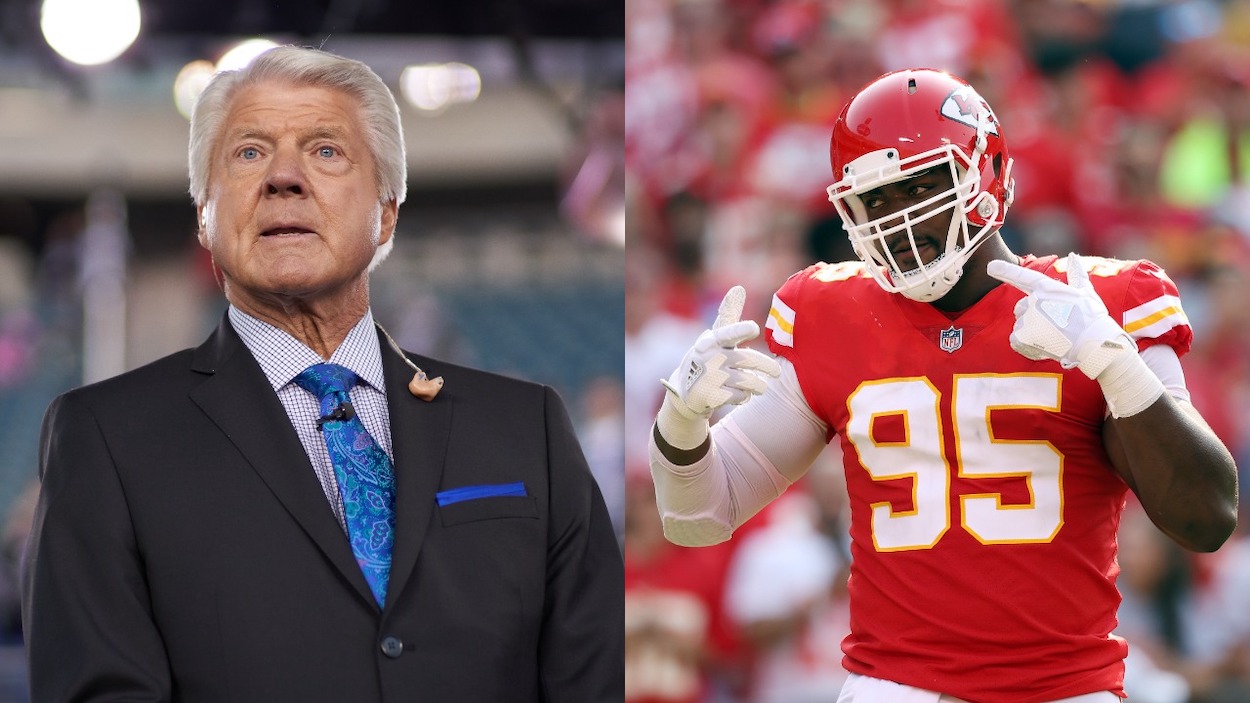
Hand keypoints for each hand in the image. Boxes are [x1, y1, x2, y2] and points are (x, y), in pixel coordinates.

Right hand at [659, 286, 780, 419]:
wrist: (684, 391)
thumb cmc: (706, 357)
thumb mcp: (713, 336)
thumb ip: (728, 315)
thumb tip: (739, 288)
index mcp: (711, 340)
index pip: (727, 333)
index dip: (741, 330)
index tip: (754, 328)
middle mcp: (710, 357)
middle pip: (748, 360)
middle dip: (767, 366)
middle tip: (777, 372)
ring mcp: (711, 378)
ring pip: (748, 381)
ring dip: (758, 385)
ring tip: (761, 386)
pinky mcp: (712, 396)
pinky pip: (740, 396)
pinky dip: (745, 396)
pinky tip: (742, 394)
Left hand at [986, 253, 1135, 379]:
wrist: (1093, 344)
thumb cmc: (1092, 318)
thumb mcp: (1086, 292)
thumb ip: (1076, 274)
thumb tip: (1073, 256)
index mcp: (1047, 289)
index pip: (1022, 277)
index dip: (1005, 270)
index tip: (990, 266)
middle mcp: (1033, 301)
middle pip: (1021, 307)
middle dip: (1032, 315)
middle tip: (1054, 324)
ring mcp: (1026, 319)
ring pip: (1020, 324)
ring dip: (1031, 331)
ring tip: (1052, 336)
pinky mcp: (1022, 336)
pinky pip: (1015, 340)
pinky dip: (1025, 345)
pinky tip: (1043, 346)